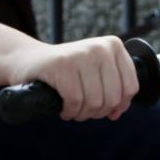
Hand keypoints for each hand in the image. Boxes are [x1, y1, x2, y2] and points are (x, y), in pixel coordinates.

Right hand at [11, 36, 138, 120]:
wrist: (29, 61)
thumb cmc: (66, 71)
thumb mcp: (95, 73)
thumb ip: (113, 89)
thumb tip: (118, 112)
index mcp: (114, 46)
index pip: (130, 87)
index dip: (119, 105)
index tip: (105, 108)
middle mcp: (100, 47)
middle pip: (112, 98)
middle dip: (97, 112)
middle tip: (84, 109)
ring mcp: (81, 54)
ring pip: (95, 102)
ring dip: (82, 114)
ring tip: (73, 108)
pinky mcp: (62, 65)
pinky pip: (75, 101)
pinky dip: (69, 111)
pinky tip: (63, 107)